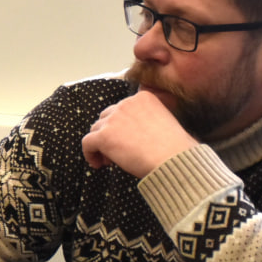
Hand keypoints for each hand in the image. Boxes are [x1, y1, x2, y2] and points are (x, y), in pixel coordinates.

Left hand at [81, 90, 197, 177]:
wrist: (173, 160)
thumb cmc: (174, 148)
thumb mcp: (163, 123)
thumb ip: (145, 120)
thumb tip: (127, 134)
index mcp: (143, 97)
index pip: (122, 110)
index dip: (121, 127)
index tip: (127, 141)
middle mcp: (126, 103)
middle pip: (106, 118)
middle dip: (109, 135)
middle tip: (117, 153)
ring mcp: (113, 119)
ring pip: (95, 130)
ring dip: (100, 145)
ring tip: (111, 161)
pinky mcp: (104, 136)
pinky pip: (87, 143)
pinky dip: (89, 154)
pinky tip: (98, 164)